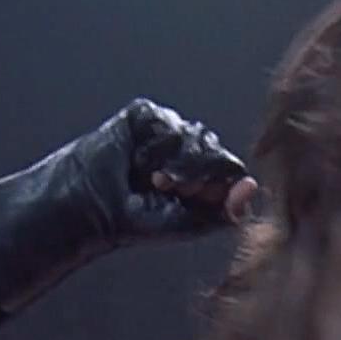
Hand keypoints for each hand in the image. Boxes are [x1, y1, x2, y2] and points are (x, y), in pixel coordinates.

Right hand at [0, 97, 257, 311]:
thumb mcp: (187, 223)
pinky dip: (156, 147)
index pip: (232, 168)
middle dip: (195, 177)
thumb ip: (226, 211)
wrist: (87, 211)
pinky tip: (138, 163)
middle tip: (164, 191)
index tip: (186, 201)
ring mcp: (166, 129)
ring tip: (148, 180)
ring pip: (197, 136)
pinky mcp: (143, 115)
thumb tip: (253, 185)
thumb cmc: (132, 222)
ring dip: (175, 165)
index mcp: (202, 173)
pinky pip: (169, 122)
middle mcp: (187, 148)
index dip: (216, 186)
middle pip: (218, 150)